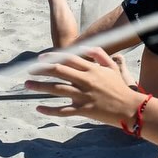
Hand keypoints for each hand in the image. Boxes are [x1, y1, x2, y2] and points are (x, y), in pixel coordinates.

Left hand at [25, 48, 144, 125]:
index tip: (40, 58)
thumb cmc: (120, 87)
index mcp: (92, 69)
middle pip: (59, 71)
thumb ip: (99, 54)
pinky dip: (49, 110)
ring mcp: (83, 96)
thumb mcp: (112, 67)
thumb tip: (84, 47)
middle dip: (41, 69)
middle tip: (30, 69)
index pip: (68, 59)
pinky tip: (39, 107)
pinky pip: (63, 110)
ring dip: (40, 86)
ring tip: (27, 84)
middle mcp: (86, 81)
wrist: (130, 108)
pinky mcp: (83, 110)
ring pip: (57, 89)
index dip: (52, 57)